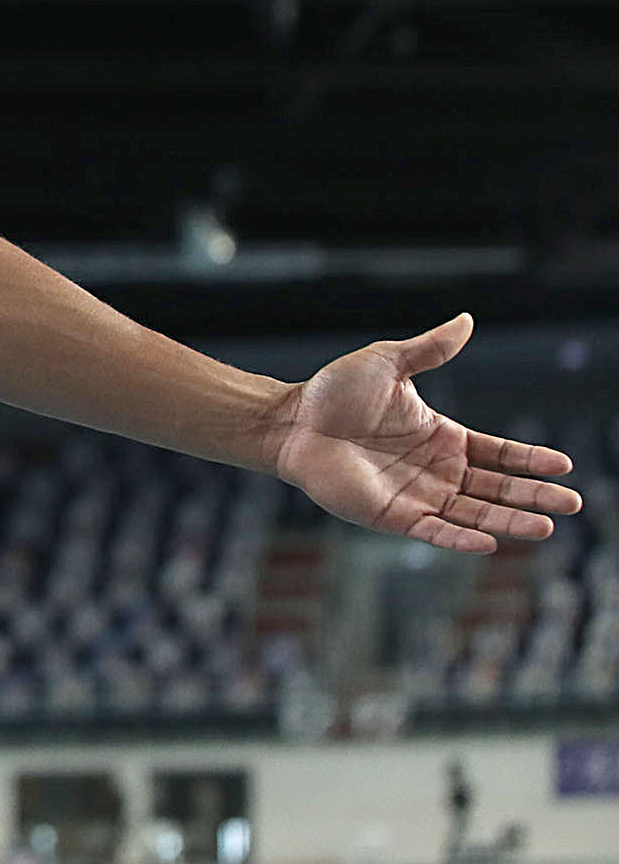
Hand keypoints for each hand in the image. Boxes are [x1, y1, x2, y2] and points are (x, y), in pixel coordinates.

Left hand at [271, 313, 581, 553]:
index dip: (530, 460)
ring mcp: (416, 495)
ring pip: (473, 514)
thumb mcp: (389, 363)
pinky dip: (459, 539)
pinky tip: (488, 543)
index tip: (564, 465)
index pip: (499, 454)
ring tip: (545, 526)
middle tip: (571, 503)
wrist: (292, 420)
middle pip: (496, 488)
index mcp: (442, 437)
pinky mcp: (391, 515)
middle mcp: (436, 470)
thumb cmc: (334, 392)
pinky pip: (432, 531)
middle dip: (533, 496)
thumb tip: (466, 320)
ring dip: (508, 522)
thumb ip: (430, 349)